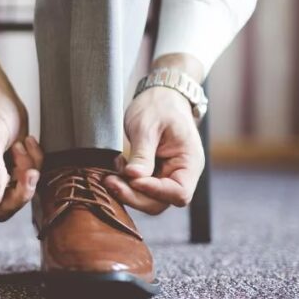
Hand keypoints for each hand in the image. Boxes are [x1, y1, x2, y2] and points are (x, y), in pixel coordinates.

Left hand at [103, 55, 205, 214]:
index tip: (132, 179)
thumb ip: (142, 153)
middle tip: (110, 181)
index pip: (179, 192)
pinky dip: (125, 186)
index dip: (154, 191)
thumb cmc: (159, 107)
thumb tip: (134, 177)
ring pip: (148, 200)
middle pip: (160, 202)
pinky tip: (113, 173)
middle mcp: (181, 174)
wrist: (160, 96)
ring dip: (127, 193)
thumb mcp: (148, 126)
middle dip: (134, 196)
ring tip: (109, 176)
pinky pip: (140, 190)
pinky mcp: (153, 176)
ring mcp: (167, 177)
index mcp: (190, 163)